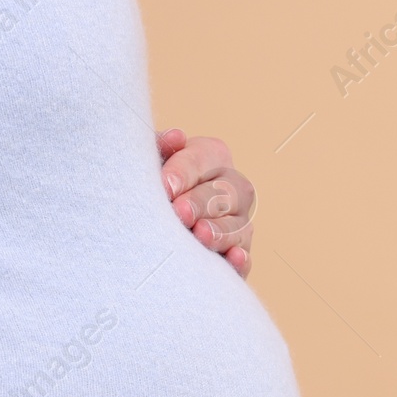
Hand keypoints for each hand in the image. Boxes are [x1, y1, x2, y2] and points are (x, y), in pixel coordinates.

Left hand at [158, 128, 256, 278]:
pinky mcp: (238, 252)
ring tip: (199, 234)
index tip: (165, 188)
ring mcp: (238, 220)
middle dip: (200, 203)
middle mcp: (232, 186)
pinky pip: (246, 257)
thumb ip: (160, 146)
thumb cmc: (151, 183)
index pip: (202, 159)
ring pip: (237, 225)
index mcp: (211, 156)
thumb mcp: (151, 160)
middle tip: (179, 212)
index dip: (183, 173)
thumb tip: (175, 137)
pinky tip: (232, 257)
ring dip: (219, 231)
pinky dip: (240, 259)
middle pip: (224, 192)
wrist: (150, 219)